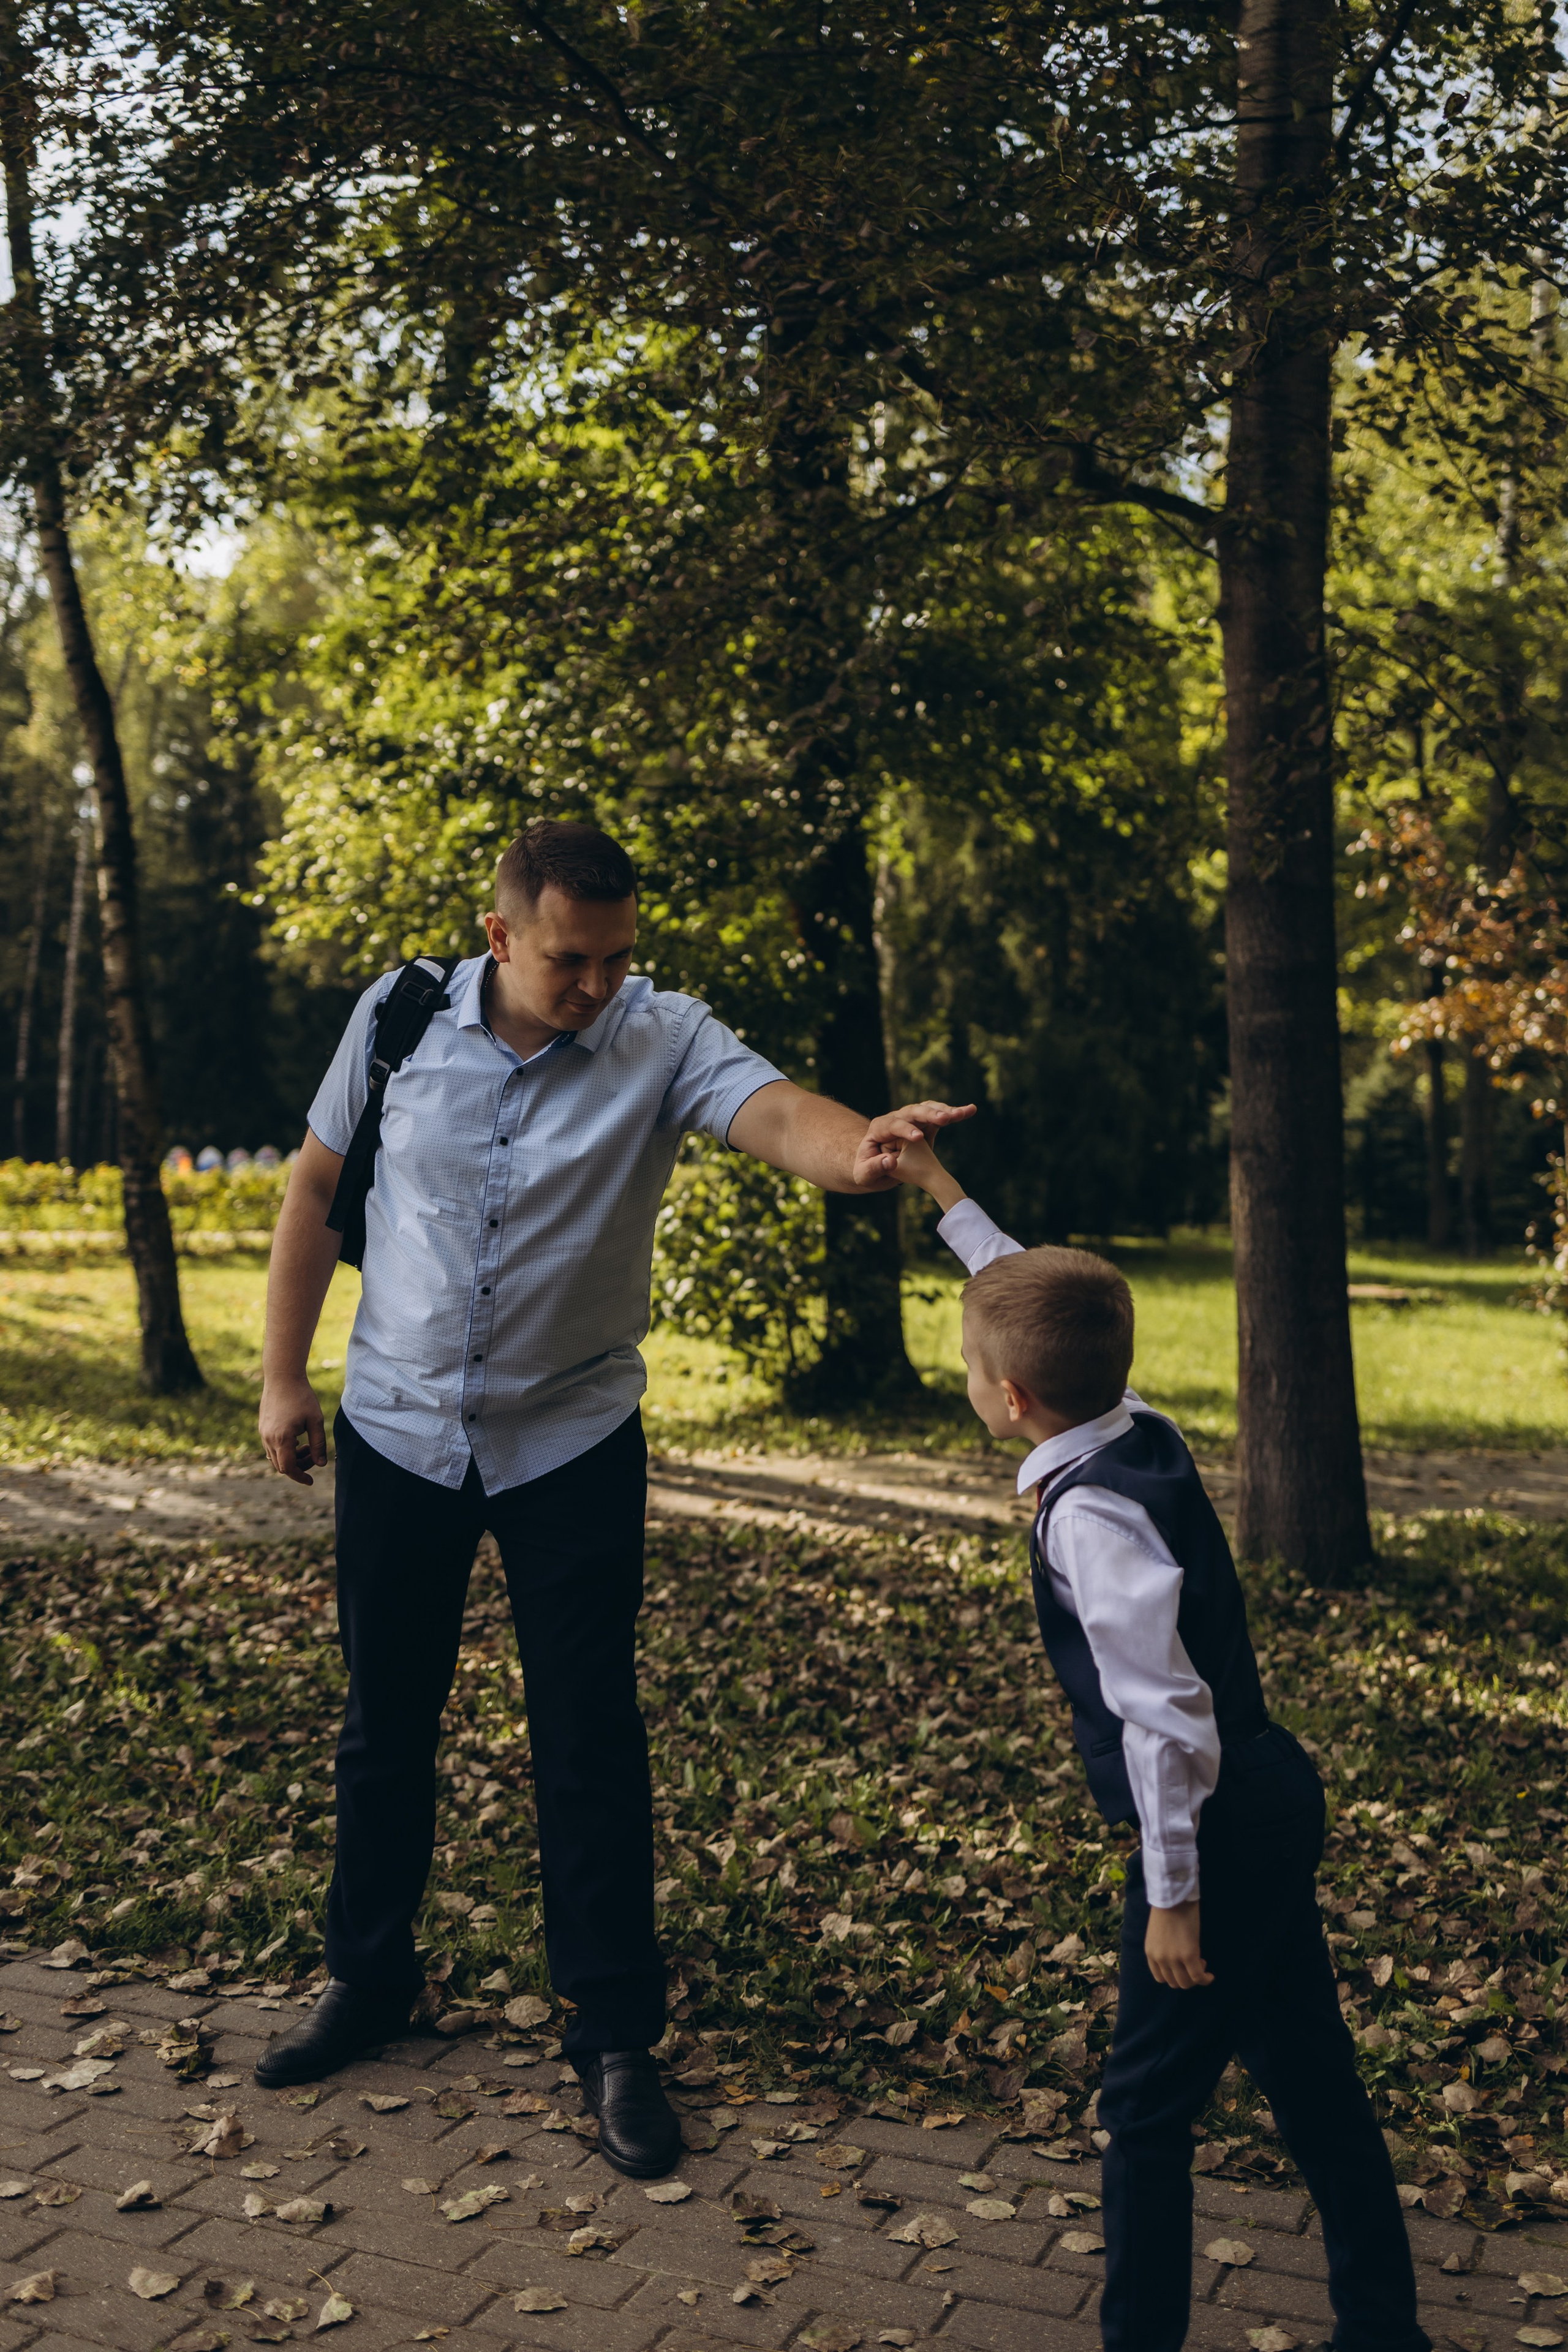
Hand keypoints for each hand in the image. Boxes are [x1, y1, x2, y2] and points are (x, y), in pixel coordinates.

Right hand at [260, 1377, 327, 1484]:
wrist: (282, 1377)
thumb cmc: (302, 1396)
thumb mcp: (316, 1420)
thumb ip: (318, 1444)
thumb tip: (321, 1465)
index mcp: (282, 1439)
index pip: (288, 1468)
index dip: (300, 1476)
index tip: (311, 1481)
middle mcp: (268, 1439)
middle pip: (281, 1466)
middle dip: (299, 1466)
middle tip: (314, 1455)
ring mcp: (263, 1433)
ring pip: (275, 1457)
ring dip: (291, 1458)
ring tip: (307, 1445)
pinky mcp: (262, 1427)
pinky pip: (271, 1447)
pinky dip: (284, 1450)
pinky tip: (297, 1439)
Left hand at [850, 1100, 976, 1191]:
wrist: (875, 1166)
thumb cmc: (867, 1171)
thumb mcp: (864, 1175)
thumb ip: (873, 1168)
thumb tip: (889, 1161)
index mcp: (879, 1128)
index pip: (892, 1124)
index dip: (905, 1129)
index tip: (919, 1138)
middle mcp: (895, 1118)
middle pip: (913, 1111)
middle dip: (930, 1114)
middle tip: (945, 1119)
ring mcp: (911, 1119)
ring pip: (929, 1109)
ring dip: (946, 1111)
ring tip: (961, 1114)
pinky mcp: (924, 1123)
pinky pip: (940, 1116)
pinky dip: (954, 1113)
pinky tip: (969, 1111)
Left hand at [1145, 1900, 1211, 1989]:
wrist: (1173, 1896)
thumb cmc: (1167, 1909)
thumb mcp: (1158, 1934)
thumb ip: (1164, 1948)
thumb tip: (1176, 1957)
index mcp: (1150, 1953)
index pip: (1160, 1977)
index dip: (1174, 1975)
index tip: (1183, 1967)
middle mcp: (1159, 1959)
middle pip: (1173, 1982)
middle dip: (1186, 1978)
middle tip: (1195, 1964)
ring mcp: (1173, 1958)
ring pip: (1185, 1983)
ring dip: (1195, 1978)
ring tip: (1201, 1964)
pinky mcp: (1188, 1955)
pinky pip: (1198, 1976)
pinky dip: (1205, 1979)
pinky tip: (1210, 1975)